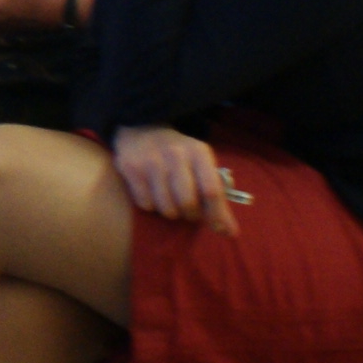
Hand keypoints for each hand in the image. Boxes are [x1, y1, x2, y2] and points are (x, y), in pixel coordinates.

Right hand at [111, 125, 240, 234]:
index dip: (216, 214)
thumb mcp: (201, 166)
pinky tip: (152, 193)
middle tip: (189, 211)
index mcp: (198, 152)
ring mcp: (151, 161)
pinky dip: (151, 206)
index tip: (219, 229)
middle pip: (188, 203)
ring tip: (171, 201)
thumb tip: (230, 232)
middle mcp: (175, 154)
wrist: (142, 130)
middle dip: (191, 215)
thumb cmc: (180, 156)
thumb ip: (217, 198)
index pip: (211, 190)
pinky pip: (146, 204)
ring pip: (166, 208)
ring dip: (171, 212)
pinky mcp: (131, 168)